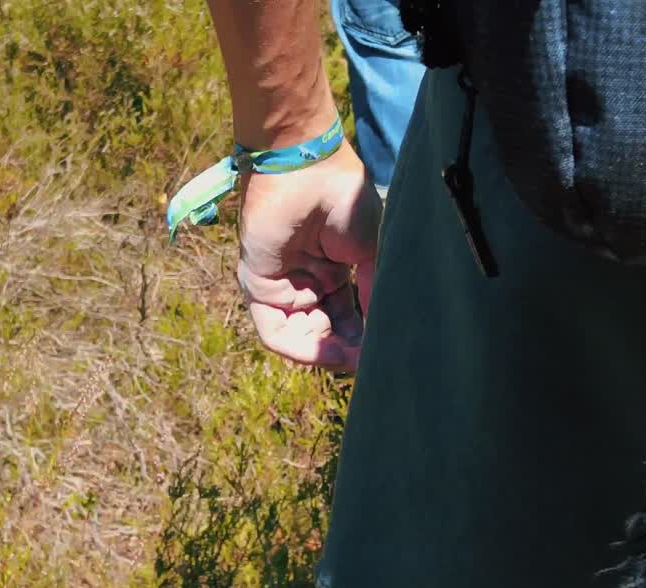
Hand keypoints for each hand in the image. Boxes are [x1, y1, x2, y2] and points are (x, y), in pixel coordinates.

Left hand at [236, 141, 380, 372]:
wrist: (308, 168)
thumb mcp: (371, 252)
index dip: (365, 341)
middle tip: (369, 360)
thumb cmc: (343, 199)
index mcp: (333, 274)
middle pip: (325, 335)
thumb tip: (384, 335)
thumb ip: (374, 293)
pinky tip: (326, 350)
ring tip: (351, 356)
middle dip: (346, 352)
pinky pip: (274, 333)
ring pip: (301, 340)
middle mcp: (306, 285)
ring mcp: (281, 287)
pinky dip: (300, 348)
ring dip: (326, 354)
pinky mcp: (258, 287)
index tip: (387, 352)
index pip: (347, 322)